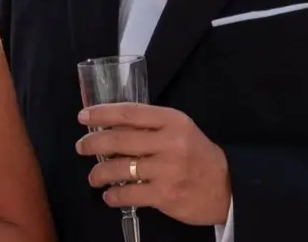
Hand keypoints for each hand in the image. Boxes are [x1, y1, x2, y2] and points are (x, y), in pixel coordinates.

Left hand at [76, 103, 230, 225]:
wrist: (227, 188)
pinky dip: (113, 195)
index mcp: (172, 121)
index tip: (83, 116)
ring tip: (93, 176)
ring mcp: (167, 170)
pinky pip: (129, 194)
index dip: (102, 113)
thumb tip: (110, 126)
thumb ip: (151, 126)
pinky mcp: (165, 195)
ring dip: (99, 173)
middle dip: (93, 143)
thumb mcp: (180, 130)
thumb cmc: (197, 155)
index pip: (130, 112)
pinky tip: (110, 195)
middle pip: (120, 139)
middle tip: (80, 147)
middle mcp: (170, 143)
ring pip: (120, 168)